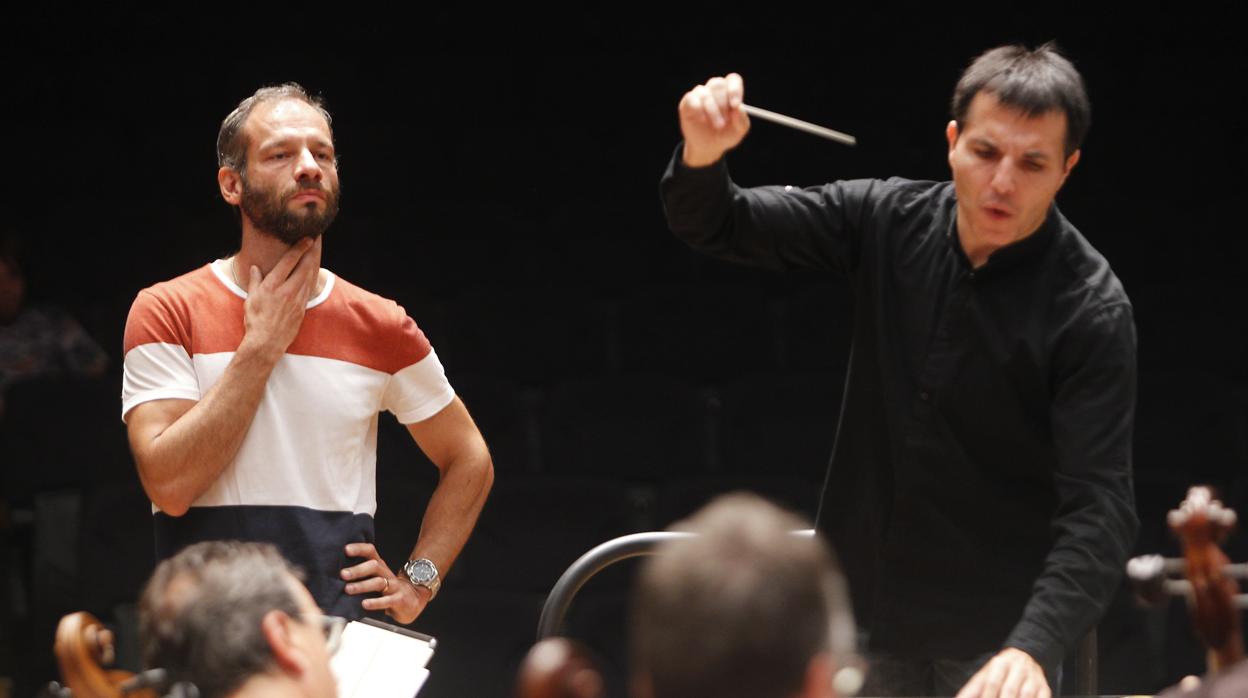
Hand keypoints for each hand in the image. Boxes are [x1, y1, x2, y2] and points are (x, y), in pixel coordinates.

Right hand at [240, 237, 319, 359]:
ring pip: (309, 278)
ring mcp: (297, 300)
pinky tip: (313, 274)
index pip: (289, 262)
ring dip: (313, 264)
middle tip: (316, 242)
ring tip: (315, 254)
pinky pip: (309, 290)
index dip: (299, 248)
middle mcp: (287, 291)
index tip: (307, 239)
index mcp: (273, 286)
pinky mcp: (302, 309)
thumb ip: (255, 281)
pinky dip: (312, 279)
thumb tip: (255, 268)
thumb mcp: (250, 298)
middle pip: (304, 267)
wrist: (266, 342)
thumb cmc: (255, 320)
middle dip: (311, 253)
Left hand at [341, 542, 429, 624]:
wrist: (413, 600)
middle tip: (343, 574)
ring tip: (348, 589)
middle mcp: (386, 573)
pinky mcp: (398, 600)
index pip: (370, 552)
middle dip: (357, 570)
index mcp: (379, 566)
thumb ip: (360, 575)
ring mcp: (394, 586)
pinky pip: (387, 601)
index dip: (359, 549)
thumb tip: (333, 574)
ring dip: (362, 585)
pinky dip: (375, 602)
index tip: (345, 549)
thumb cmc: (387, 589)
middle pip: (374, 566)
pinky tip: (364, 604)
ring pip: (378, 582)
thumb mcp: (375, 578)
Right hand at [678, 73, 749, 167]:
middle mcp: (714, 89)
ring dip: (712, 111)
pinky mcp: (687, 102)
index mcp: (729, 91)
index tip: (735, 105)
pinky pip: (692, 99)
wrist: (708, 147)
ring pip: (705, 93)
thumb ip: (742, 120)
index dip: (734, 90)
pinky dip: (698, 110)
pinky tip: (702, 120)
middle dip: (722, 104)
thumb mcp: (739, 131)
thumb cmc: (726, 135)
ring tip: (717, 126)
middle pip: (718, 84)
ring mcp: (700, 94)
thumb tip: (738, 108)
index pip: (733, 79)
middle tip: (725, 121)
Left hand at [954, 648, 1049, 697]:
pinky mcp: (1044, 687)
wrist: (1026, 657)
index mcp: (1000, 663)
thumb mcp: (985, 674)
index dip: (987, 696)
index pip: (992, 682)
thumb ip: (972, 689)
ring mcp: (1033, 678)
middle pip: (1009, 690)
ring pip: (1026, 695)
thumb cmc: (1001, 670)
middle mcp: (1018, 668)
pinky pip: (1042, 697)